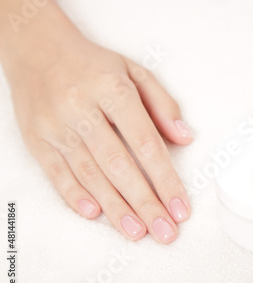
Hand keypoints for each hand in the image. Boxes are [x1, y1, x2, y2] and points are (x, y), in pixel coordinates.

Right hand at [4, 15, 192, 243]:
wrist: (38, 50)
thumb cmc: (94, 65)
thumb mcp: (135, 72)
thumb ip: (162, 104)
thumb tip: (184, 138)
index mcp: (113, 91)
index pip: (146, 143)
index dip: (165, 179)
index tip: (180, 207)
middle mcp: (83, 110)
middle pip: (119, 166)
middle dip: (145, 203)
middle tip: (165, 232)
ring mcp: (57, 127)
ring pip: (90, 175)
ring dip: (115, 208)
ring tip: (138, 232)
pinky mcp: (37, 140)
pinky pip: (56, 173)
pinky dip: (75, 196)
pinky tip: (95, 214)